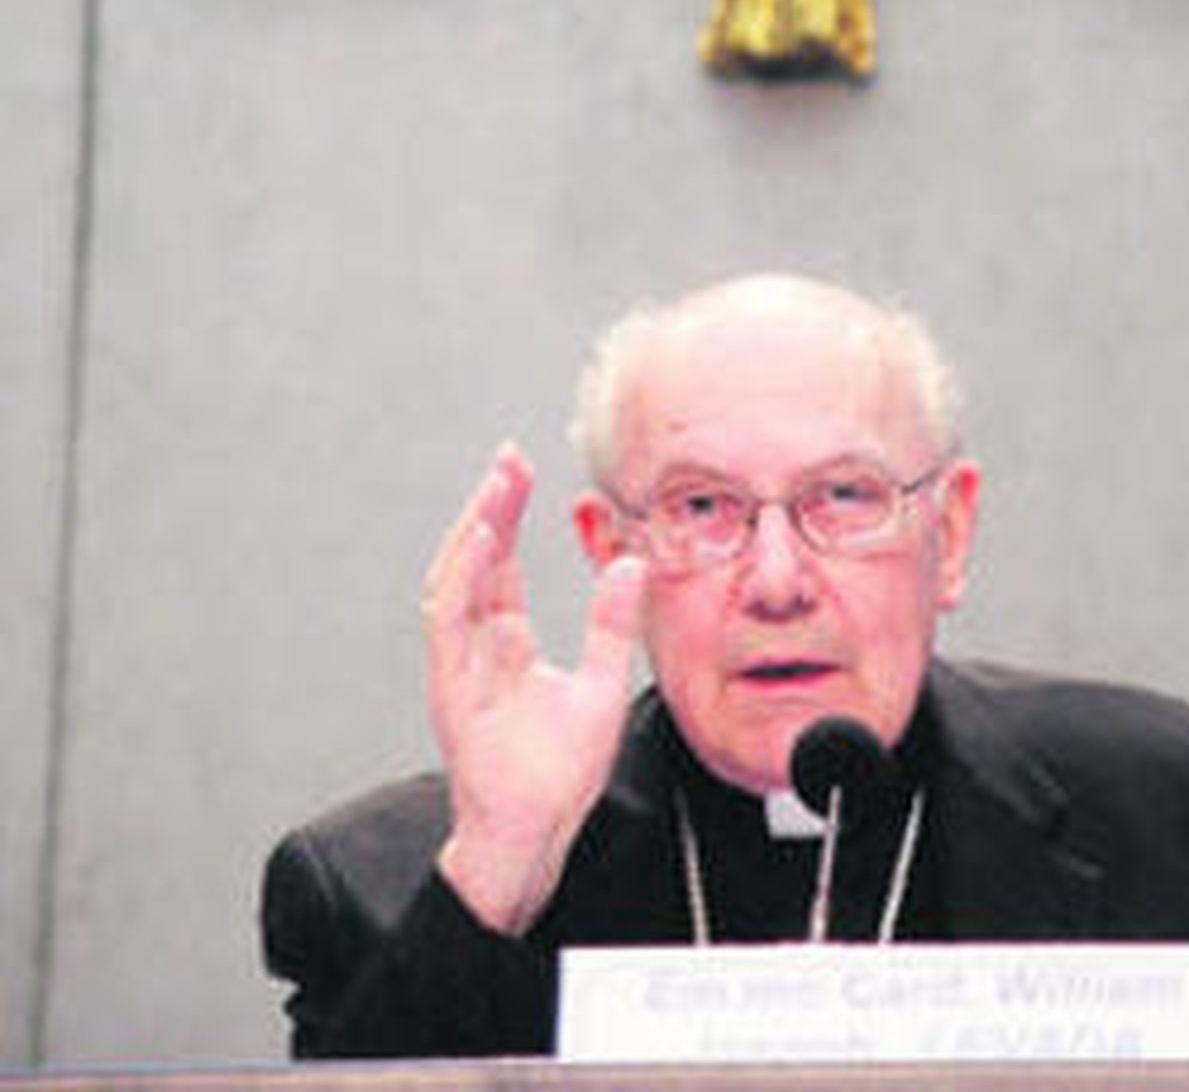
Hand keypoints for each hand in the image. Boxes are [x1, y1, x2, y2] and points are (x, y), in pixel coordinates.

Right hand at [421, 442, 646, 932]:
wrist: (534, 836)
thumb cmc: (559, 775)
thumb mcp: (601, 686)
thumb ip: (611, 626)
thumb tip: (630, 564)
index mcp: (505, 643)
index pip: (502, 565)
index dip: (508, 514)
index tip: (519, 468)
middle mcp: (476, 647)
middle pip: (476, 562)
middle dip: (490, 507)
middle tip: (508, 459)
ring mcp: (459, 667)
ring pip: (454, 583)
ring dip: (473, 533)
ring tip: (496, 488)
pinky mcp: (452, 690)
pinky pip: (450, 625)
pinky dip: (463, 581)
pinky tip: (483, 545)